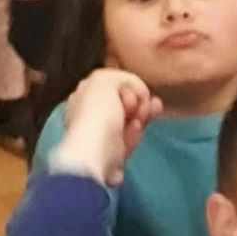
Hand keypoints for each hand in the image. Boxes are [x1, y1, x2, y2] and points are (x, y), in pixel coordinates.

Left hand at [45, 68, 158, 185]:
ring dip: (143, 113)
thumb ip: (120, 78)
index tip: (132, 91)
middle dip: (138, 100)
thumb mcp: (104, 81)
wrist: (96, 157)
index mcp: (82, 97)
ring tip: (154, 109)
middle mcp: (89, 115)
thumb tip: (134, 89)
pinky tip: (138, 127)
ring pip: (127, 121)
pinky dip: (136, 132)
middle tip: (148, 102)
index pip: (108, 85)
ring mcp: (101, 136)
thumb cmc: (98, 114)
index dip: (125, 84)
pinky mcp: (113, 154)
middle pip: (120, 103)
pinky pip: (128, 139)